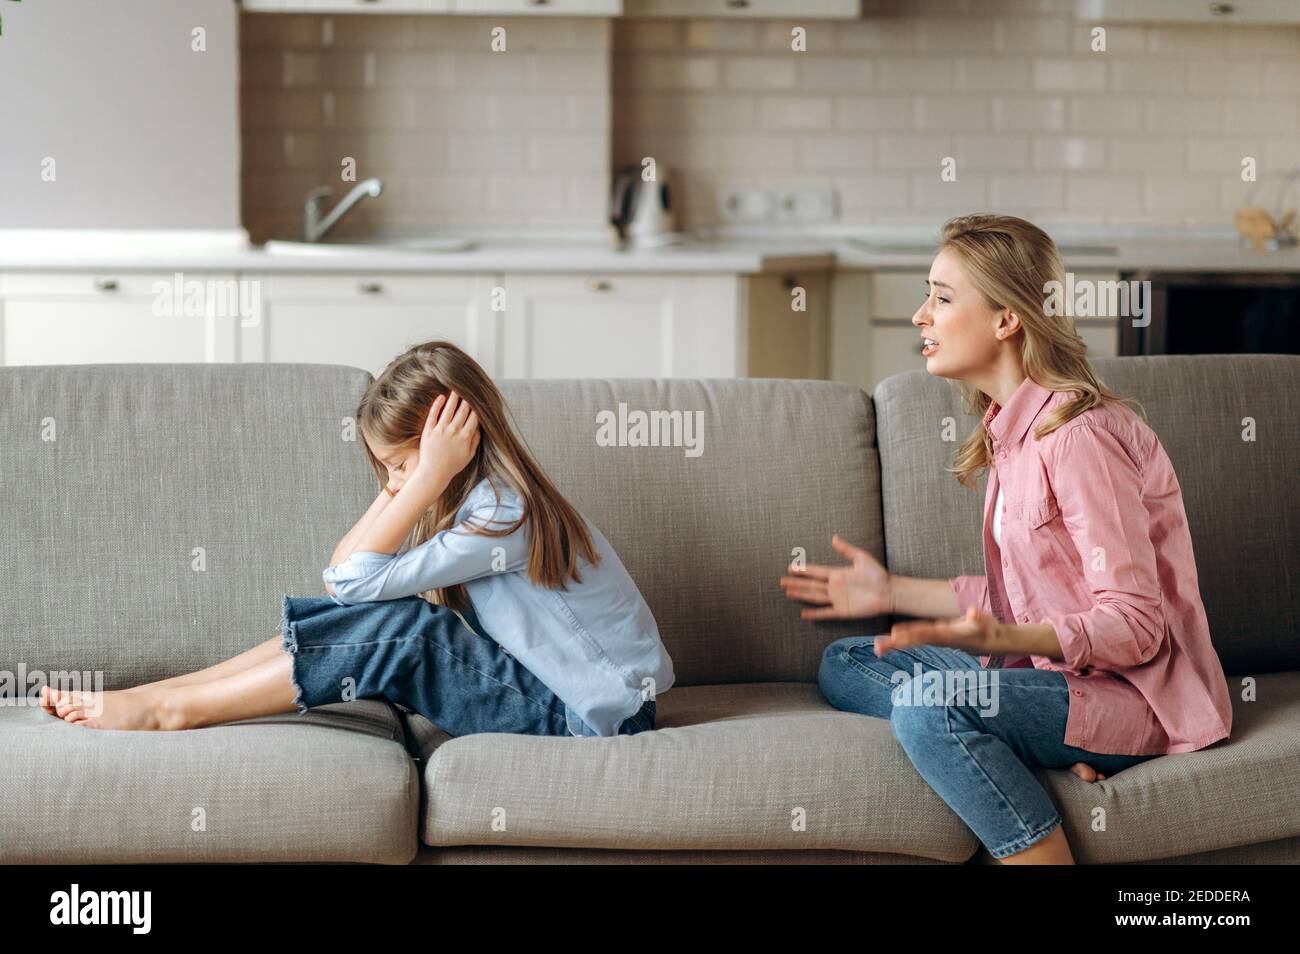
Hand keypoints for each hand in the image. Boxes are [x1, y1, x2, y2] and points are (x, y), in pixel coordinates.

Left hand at [410, 391, 479, 489]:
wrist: (434, 473)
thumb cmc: (452, 465)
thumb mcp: (469, 455)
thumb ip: (475, 440)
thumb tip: (478, 428)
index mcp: (466, 437)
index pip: (474, 417)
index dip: (476, 407)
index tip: (477, 400)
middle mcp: (454, 431)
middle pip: (463, 410)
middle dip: (467, 399)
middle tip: (467, 389)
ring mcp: (441, 429)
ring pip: (449, 409)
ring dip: (454, 397)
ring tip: (455, 388)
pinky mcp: (429, 430)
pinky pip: (434, 414)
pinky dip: (438, 404)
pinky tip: (441, 397)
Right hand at [780, 535, 892, 619]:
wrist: (889, 591)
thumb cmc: (878, 574)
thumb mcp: (861, 558)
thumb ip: (846, 550)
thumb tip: (834, 538)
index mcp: (837, 574)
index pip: (816, 571)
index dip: (803, 570)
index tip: (791, 567)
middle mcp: (834, 587)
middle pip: (811, 585)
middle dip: (797, 583)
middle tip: (782, 581)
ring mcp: (837, 599)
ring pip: (814, 597)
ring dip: (801, 595)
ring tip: (788, 592)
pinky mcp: (843, 611)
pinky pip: (826, 613)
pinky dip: (815, 614)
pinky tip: (804, 614)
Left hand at [872, 605, 1002, 656]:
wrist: (991, 640)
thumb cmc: (989, 630)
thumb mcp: (986, 623)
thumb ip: (979, 618)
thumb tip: (973, 612)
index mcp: (947, 635)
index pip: (926, 634)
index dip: (912, 634)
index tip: (896, 636)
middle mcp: (938, 638)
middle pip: (914, 640)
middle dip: (897, 644)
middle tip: (877, 648)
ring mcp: (936, 637)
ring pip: (913, 640)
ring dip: (895, 644)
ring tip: (877, 647)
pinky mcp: (936, 635)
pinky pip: (916, 637)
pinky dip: (903, 638)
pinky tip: (890, 639)